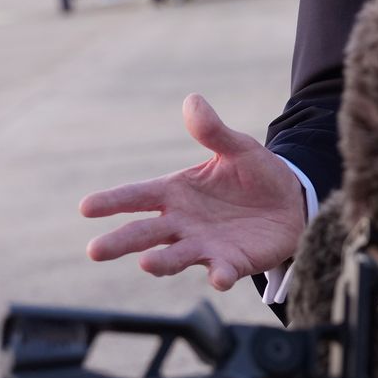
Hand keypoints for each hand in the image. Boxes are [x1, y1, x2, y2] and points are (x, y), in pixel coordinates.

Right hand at [79, 94, 305, 290]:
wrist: (292, 203)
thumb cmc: (256, 175)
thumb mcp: (238, 148)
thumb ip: (213, 131)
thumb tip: (192, 100)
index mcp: (176, 192)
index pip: (137, 196)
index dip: (112, 201)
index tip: (86, 207)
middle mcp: (182, 223)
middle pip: (144, 233)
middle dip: (120, 241)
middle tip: (95, 249)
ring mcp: (204, 246)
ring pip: (174, 257)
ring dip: (161, 262)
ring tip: (146, 264)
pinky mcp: (230, 263)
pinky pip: (221, 272)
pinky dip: (219, 276)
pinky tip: (219, 278)